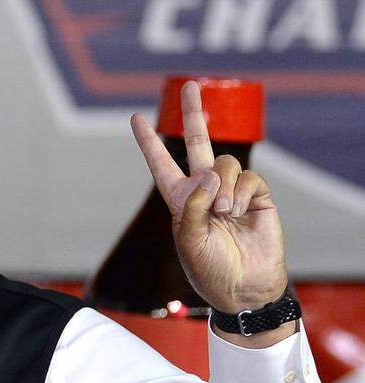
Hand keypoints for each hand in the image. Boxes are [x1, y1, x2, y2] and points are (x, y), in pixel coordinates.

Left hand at [131, 80, 287, 316]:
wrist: (243, 286)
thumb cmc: (209, 269)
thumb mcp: (187, 240)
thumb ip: (192, 206)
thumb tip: (209, 175)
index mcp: (180, 200)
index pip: (161, 165)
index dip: (149, 143)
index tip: (135, 118)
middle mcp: (204, 190)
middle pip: (197, 143)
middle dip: (193, 114)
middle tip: (190, 85)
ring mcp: (231, 190)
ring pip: (224, 163)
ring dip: (222, 186)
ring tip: (223, 212)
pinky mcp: (257, 194)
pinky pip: (248, 177)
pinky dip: (241, 193)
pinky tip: (238, 211)